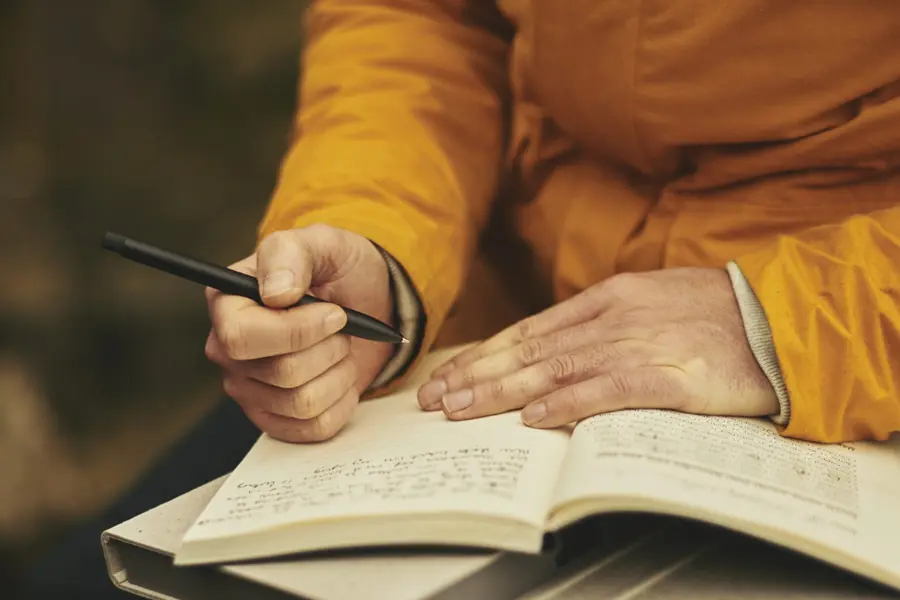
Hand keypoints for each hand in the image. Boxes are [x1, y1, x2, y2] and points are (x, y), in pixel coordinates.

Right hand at [205, 224, 394, 441]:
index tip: (335, 313)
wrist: (366, 302)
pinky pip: (315, 428)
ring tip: (341, 348)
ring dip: (339, 372)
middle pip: (281, 373)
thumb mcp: (322, 243)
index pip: (241, 338)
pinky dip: (342, 401)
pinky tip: (340, 375)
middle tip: (342, 326)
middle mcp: (229, 351)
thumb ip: (292, 253)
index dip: (296, 331)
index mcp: (226, 304)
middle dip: (328, 349)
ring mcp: (249, 389)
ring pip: (302, 403)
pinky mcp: (276, 418)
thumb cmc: (336, 269)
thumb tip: (276, 293)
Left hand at [417, 268, 777, 427]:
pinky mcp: (668, 375)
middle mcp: (611, 319)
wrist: (779, 317)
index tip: (449, 375)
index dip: (483, 354)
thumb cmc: (715, 313)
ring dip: (502, 391)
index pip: (528, 330)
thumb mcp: (649, 302)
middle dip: (475, 375)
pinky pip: (607, 389)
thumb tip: (555, 347)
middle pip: (529, 350)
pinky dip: (567, 403)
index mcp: (606, 299)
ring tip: (462, 409)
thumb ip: (602, 323)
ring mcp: (637, 344)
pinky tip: (534, 416)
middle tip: (435, 398)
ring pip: (554, 368)